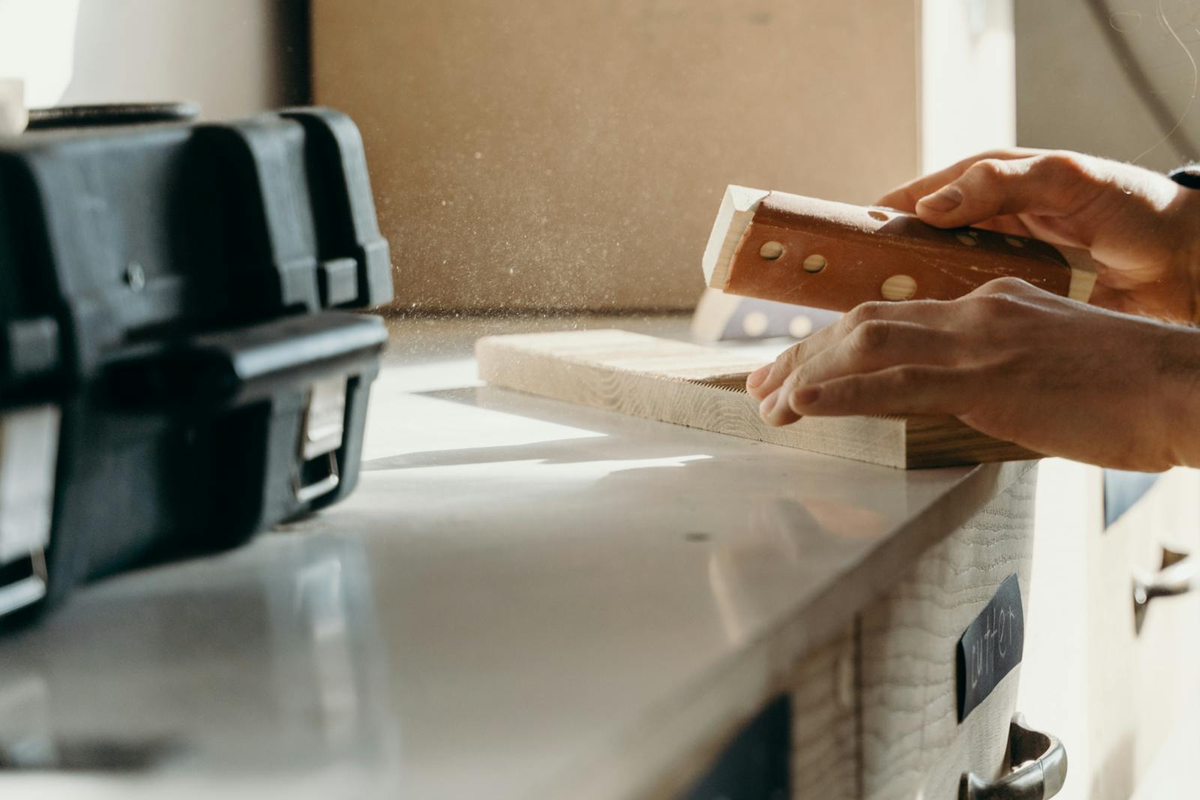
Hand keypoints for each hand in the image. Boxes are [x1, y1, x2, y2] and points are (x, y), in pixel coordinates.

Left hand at [745, 279, 1199, 470]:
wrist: (1186, 385)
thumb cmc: (1130, 390)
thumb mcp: (1050, 367)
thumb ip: (998, 371)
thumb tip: (964, 396)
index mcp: (987, 305)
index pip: (890, 316)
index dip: (832, 342)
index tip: (796, 367)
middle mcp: (974, 312)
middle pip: (863, 323)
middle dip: (802, 355)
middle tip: (758, 383)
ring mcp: (979, 343)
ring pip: (867, 346)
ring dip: (806, 374)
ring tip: (766, 402)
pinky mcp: (989, 380)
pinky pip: (897, 384)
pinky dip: (841, 392)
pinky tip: (803, 404)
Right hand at [877, 148, 1199, 322]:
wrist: (1186, 262)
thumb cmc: (1135, 208)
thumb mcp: (1067, 180)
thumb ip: (1000, 184)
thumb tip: (929, 207)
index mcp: (989, 184)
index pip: (914, 198)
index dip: (876, 221)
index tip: (842, 246)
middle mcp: (983, 225)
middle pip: (912, 247)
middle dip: (878, 271)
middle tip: (847, 295)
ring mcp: (995, 266)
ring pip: (930, 285)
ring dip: (901, 306)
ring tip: (864, 331)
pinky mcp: (1011, 304)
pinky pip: (960, 315)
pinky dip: (936, 329)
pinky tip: (915, 348)